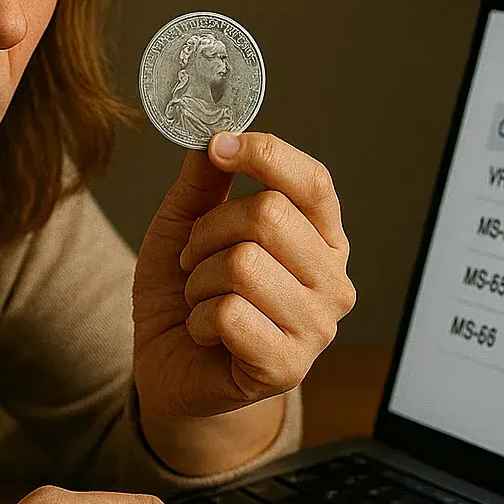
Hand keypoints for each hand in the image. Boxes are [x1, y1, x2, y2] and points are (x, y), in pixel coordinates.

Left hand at [132, 132, 355, 420]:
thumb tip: (218, 136)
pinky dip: (198, 319)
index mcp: (322, 238)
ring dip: (199, 279)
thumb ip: (205, 182)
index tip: (219, 146)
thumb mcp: (186, 225)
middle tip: (192, 257)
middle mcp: (333, 280)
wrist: (170, 367)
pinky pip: (229, 314)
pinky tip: (206, 332)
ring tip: (201, 298)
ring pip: (243, 264)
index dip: (265, 154)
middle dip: (208, 230)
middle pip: (269, 215)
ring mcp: (318, 328)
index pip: (313, 182)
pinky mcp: (289, 367)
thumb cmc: (185, 294)